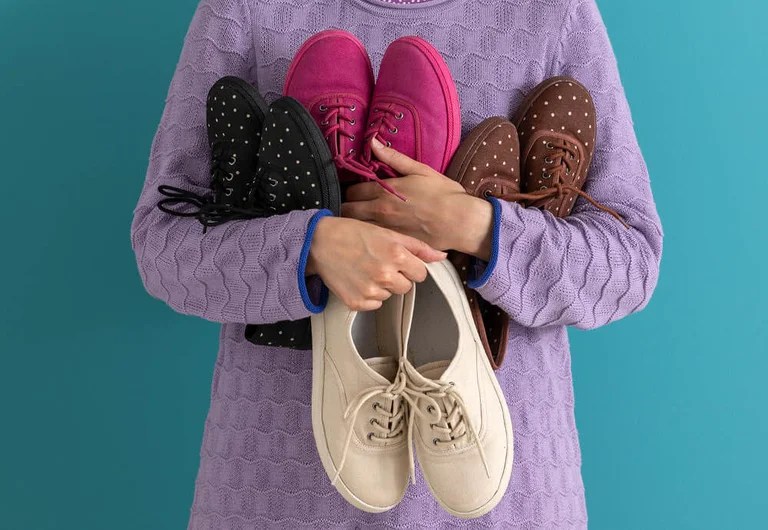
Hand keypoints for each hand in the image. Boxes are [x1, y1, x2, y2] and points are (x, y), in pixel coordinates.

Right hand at [307, 216, 445, 311]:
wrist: (319, 243)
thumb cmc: (351, 233)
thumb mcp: (387, 233)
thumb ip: (417, 246)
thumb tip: (441, 256)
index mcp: (396, 255)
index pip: (421, 274)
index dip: (410, 267)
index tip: (398, 260)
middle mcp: (385, 275)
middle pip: (406, 287)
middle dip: (397, 277)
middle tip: (379, 263)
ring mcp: (370, 291)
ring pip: (390, 295)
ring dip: (382, 286)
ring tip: (365, 268)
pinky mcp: (357, 302)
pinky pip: (374, 304)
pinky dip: (368, 295)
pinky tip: (358, 279)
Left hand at [341, 138, 494, 259]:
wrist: (461, 222)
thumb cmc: (444, 194)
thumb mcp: (420, 170)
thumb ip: (393, 158)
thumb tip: (373, 142)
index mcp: (385, 191)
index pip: (353, 191)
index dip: (353, 191)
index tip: (358, 193)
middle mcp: (380, 211)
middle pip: (348, 211)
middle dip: (348, 208)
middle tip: (355, 208)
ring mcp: (386, 230)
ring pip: (357, 227)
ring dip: (355, 223)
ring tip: (361, 222)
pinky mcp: (394, 245)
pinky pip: (373, 241)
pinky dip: (369, 237)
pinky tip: (374, 236)